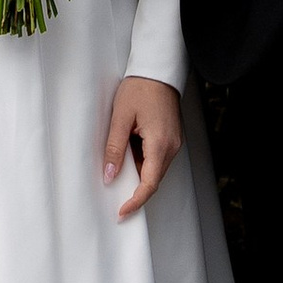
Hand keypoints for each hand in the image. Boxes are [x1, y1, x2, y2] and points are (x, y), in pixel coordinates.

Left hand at [102, 73, 181, 218]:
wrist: (157, 70)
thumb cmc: (140, 89)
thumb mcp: (120, 118)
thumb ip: (114, 148)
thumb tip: (109, 175)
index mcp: (160, 144)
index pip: (149, 184)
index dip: (136, 201)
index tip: (122, 212)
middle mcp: (172, 147)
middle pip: (154, 179)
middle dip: (135, 190)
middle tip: (114, 195)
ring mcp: (174, 142)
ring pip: (155, 169)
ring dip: (138, 173)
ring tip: (118, 164)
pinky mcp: (171, 137)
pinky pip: (157, 157)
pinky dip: (143, 161)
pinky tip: (129, 152)